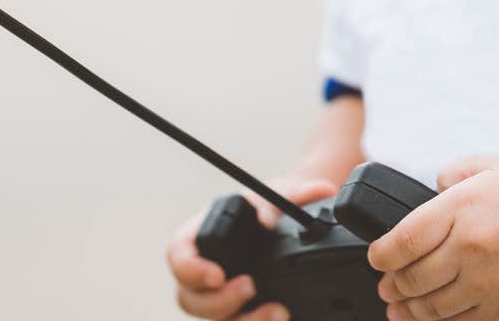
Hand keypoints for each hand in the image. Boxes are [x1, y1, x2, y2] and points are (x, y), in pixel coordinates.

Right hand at [165, 173, 340, 319]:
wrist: (281, 227)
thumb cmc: (265, 208)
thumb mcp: (276, 196)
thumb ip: (296, 193)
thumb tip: (320, 191)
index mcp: (199, 238)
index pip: (178, 255)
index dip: (191, 269)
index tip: (217, 275)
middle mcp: (201, 272)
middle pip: (190, 298)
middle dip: (219, 302)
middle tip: (250, 289)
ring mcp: (216, 296)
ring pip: (213, 320)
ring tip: (277, 312)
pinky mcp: (235, 312)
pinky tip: (281, 318)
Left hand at [367, 155, 498, 320]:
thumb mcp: (489, 166)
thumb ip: (450, 173)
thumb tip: (427, 191)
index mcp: (462, 209)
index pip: (403, 240)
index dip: (381, 254)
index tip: (377, 256)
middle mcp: (470, 249)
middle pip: (412, 278)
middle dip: (391, 283)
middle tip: (385, 283)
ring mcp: (485, 282)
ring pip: (430, 307)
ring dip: (407, 309)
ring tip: (398, 305)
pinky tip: (427, 317)